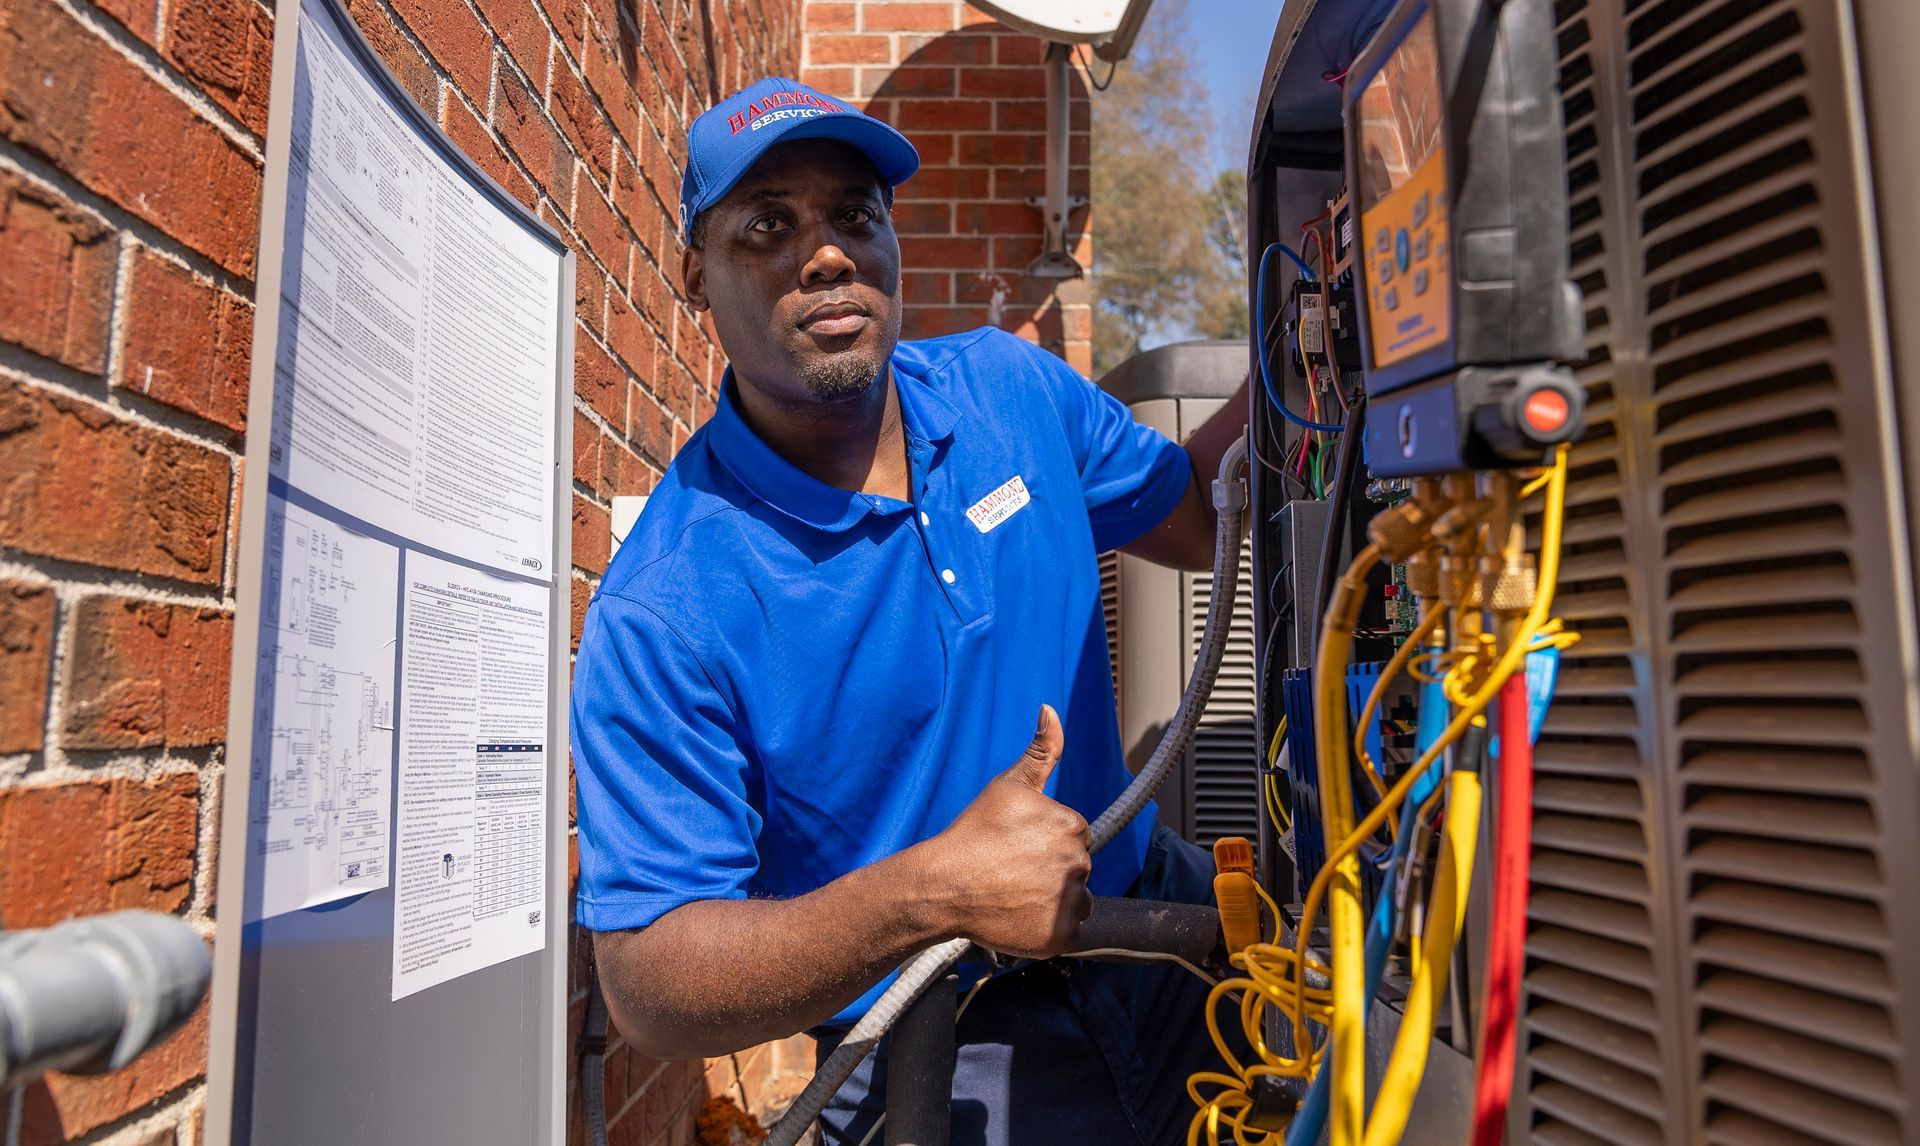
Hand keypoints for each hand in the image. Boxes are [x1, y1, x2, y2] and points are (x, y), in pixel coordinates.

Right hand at [912, 706, 1092, 958]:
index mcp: (1071, 825)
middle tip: (1013, 870)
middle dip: (1052, 869)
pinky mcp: (1060, 934)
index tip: (1019, 847)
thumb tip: (1050, 710)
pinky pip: (1068, 931)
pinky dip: (1048, 927)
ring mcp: (1069, 901)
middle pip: (1077, 867)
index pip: (1076, 835)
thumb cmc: (974, 833)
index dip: (1046, 842)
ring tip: (1015, 892)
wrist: (943, 885)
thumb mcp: (1007, 785)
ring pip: (1076, 900)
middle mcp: (1078, 863)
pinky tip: (1020, 915)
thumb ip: (1040, 751)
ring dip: (1054, 899)